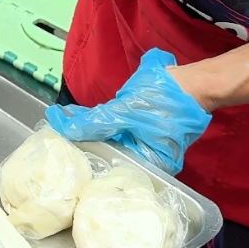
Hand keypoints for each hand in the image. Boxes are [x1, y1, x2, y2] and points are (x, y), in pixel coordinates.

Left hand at [45, 48, 211, 175]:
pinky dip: (101, 123)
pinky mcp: (141, 130)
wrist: (193, 82)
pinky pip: (117, 129)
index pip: (108, 165)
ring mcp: (144, 144)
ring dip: (89, 130)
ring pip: (111, 139)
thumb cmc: (166, 100)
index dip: (83, 154)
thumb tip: (67, 128)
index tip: (59, 146)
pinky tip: (79, 117)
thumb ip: (97, 122)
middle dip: (83, 143)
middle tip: (55, 136)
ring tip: (61, 126)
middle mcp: (146, 160)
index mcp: (148, 165)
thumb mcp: (127, 111)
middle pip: (108, 153)